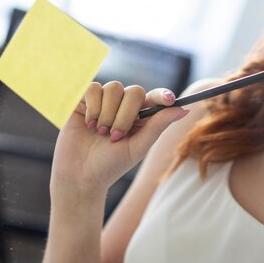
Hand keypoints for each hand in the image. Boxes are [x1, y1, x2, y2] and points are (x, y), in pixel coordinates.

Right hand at [50, 81, 188, 193]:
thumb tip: (184, 109)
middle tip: (115, 136)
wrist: (79, 175)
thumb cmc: (110, 165)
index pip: (156, 98)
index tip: (170, 100)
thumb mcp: (137, 148)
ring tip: (100, 132)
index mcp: (141, 117)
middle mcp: (124, 105)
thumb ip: (157, 126)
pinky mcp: (84, 99)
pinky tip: (88, 124)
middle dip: (125, 115)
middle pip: (134, 92)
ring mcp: (104, 101)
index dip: (163, 95)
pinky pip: (94, 87)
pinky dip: (93, 106)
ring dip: (107, 113)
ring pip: (114, 88)